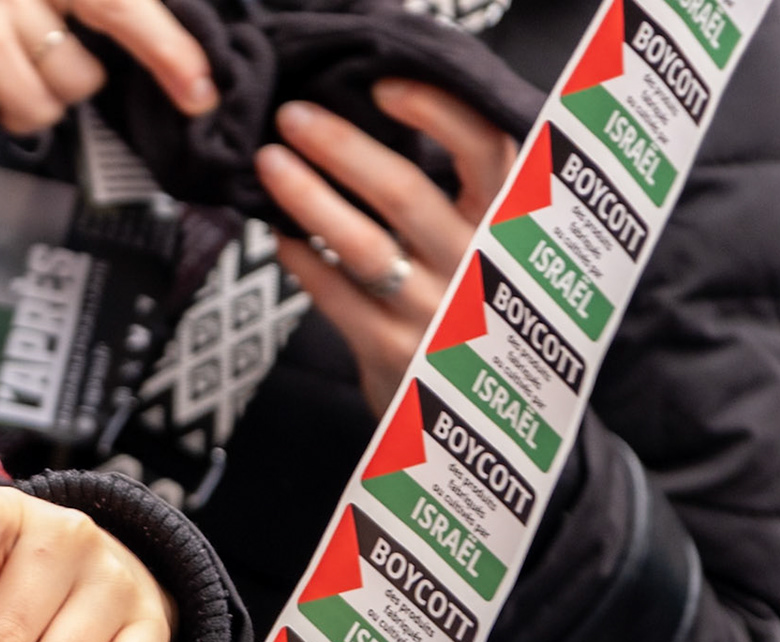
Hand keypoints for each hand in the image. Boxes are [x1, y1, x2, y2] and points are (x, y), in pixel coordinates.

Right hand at [0, 0, 217, 167]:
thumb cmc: (11, 63)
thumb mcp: (71, 35)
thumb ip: (120, 33)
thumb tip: (193, 70)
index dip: (172, 38)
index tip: (205, 82)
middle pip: (115, 7)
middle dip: (162, 53)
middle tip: (196, 96)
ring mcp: (1, 2)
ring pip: (77, 75)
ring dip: (62, 99)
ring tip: (33, 87)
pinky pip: (37, 102)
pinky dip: (29, 117)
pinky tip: (7, 102)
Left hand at [256, 79, 518, 413]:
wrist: (482, 417)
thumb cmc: (472, 310)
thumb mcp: (488, 249)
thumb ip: (454, 197)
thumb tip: (369, 127)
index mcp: (509, 223)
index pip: (486, 148)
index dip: (436, 111)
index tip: (381, 87)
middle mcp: (480, 265)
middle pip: (406, 191)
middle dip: (340, 148)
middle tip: (292, 119)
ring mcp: (437, 313)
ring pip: (361, 244)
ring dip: (307, 198)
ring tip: (269, 166)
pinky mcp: (392, 353)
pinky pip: (334, 294)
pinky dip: (301, 258)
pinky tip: (282, 237)